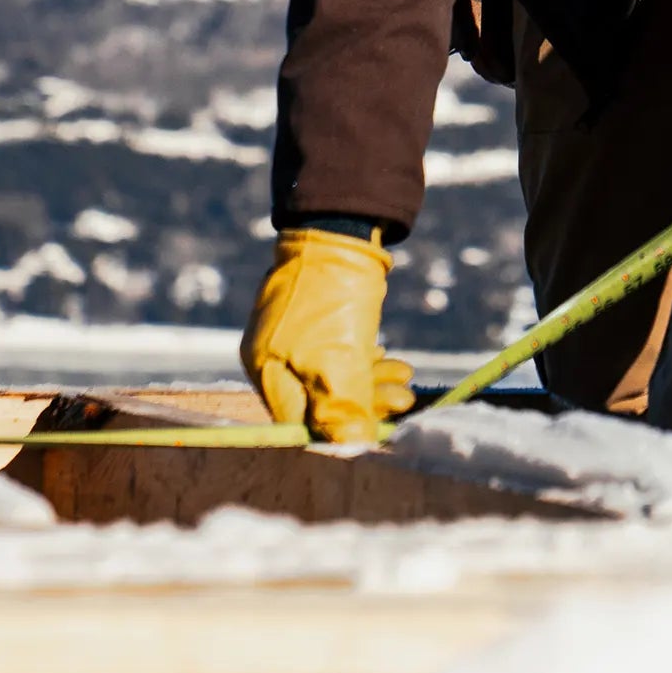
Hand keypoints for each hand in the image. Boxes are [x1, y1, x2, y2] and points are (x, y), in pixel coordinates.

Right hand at [239, 228, 415, 442]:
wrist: (341, 226)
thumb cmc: (332, 296)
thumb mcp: (337, 358)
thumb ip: (343, 406)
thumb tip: (355, 446)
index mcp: (265, 367)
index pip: (298, 420)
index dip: (337, 432)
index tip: (376, 434)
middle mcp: (274, 353)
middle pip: (320, 397)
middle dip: (366, 402)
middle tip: (405, 400)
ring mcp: (294, 334)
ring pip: (336, 373)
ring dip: (373, 381)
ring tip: (406, 375)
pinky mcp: (317, 318)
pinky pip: (341, 352)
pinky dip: (366, 360)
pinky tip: (389, 359)